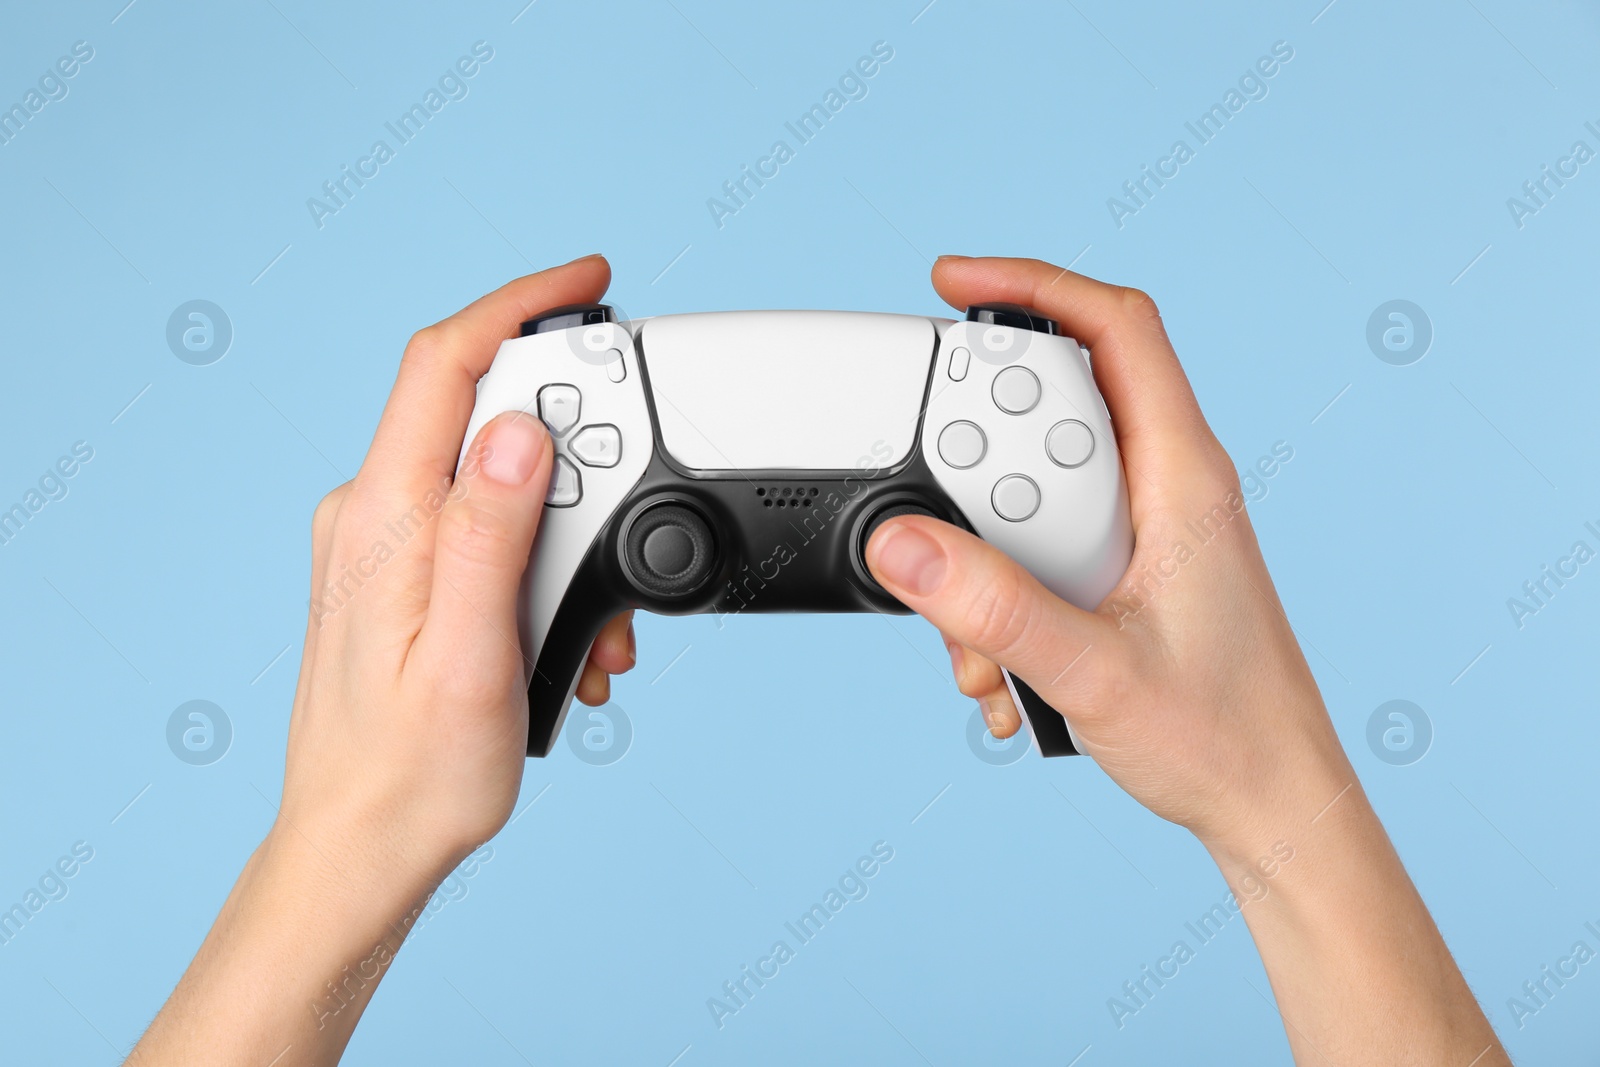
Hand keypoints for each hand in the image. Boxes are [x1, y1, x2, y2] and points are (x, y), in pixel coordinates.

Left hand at [129, 256, 641, 1066]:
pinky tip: (563, 636)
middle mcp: (372, 514)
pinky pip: (486, 527)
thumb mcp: (471, 656)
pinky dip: (544, 563)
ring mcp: (383, 542)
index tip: (589, 280)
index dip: (519, 304)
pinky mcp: (403, 571)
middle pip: (487, 418)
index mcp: (382, 518)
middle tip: (618, 542)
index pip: (444, 364)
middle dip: (577, 462)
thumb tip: (519, 428)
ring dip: (568, 535)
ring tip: (590, 632)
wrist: (360, 846)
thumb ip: (490, 534)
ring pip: (500, 482)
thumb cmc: (413, 773)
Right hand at [865, 257, 1506, 1065]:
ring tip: (978, 643)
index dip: (1034, 285)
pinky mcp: (1124, 576)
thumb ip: (994, 607)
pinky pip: (1040, 551)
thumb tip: (905, 543)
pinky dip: (1000, 599)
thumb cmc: (1223, 737)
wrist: (1270, 808)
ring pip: (1036, 491)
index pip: (1117, 329)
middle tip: (937, 506)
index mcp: (1183, 477)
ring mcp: (1145, 533)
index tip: (952, 284)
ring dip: (983, 554)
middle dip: (978, 459)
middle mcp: (1166, 489)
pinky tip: (1002, 672)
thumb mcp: (1093, 673)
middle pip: (1053, 407)